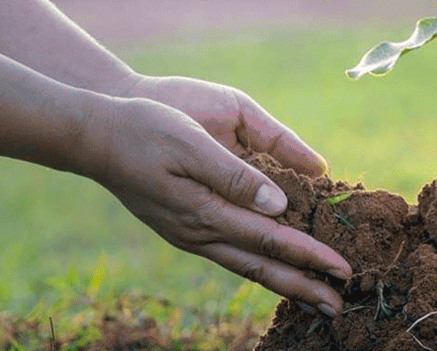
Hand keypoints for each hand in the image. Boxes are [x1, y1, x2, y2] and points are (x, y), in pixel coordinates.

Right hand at [78, 89, 352, 314]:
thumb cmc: (145, 130)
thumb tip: (277, 205)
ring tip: (314, 298)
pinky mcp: (185, 228)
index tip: (342, 269)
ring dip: (284, 283)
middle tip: (339, 305)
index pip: (271, 241)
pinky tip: (274, 269)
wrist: (94, 137)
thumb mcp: (191, 144)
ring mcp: (189, 235)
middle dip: (304, 287)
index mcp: (204, 213)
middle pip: (262, 268)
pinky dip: (260, 266)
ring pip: (247, 267)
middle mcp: (199, 233)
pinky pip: (232, 254)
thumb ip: (234, 176)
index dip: (310, 256)